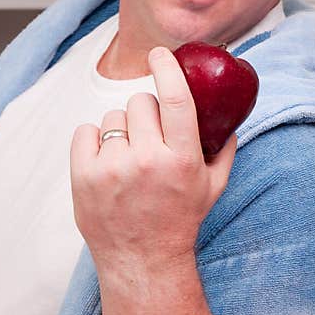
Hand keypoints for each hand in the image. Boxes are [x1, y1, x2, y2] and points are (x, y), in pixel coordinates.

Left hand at [70, 46, 235, 314]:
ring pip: (113, 117)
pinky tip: (107, 160)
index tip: (160, 54)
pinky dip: (95, 140)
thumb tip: (230, 115)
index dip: (167, 69)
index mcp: (183, 159)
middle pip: (141, 103)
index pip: (175, 99)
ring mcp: (113, 169)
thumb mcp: (214, 186)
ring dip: (122, 129)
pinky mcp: (84, 177)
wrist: (142, 260)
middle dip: (146, 111)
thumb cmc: (181, 219)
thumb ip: (225, 148)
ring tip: (129, 155)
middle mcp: (148, 161)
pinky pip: (85, 131)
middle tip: (150, 135)